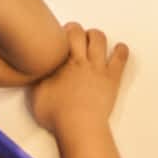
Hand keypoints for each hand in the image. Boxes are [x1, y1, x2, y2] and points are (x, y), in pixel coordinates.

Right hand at [28, 23, 129, 137]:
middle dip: (77, 30)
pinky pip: (120, 58)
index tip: (60, 35)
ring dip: (96, 36)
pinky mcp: (112, 78)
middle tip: (74, 35)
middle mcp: (81, 61)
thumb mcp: (37, 95)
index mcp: (63, 63)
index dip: (62, 32)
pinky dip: (120, 50)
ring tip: (92, 40)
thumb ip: (38, 79)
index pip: (63, 36)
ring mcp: (98, 68)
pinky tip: (118, 49)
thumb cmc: (57, 115)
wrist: (79, 127)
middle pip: (81, 33)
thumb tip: (38, 70)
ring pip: (100, 40)